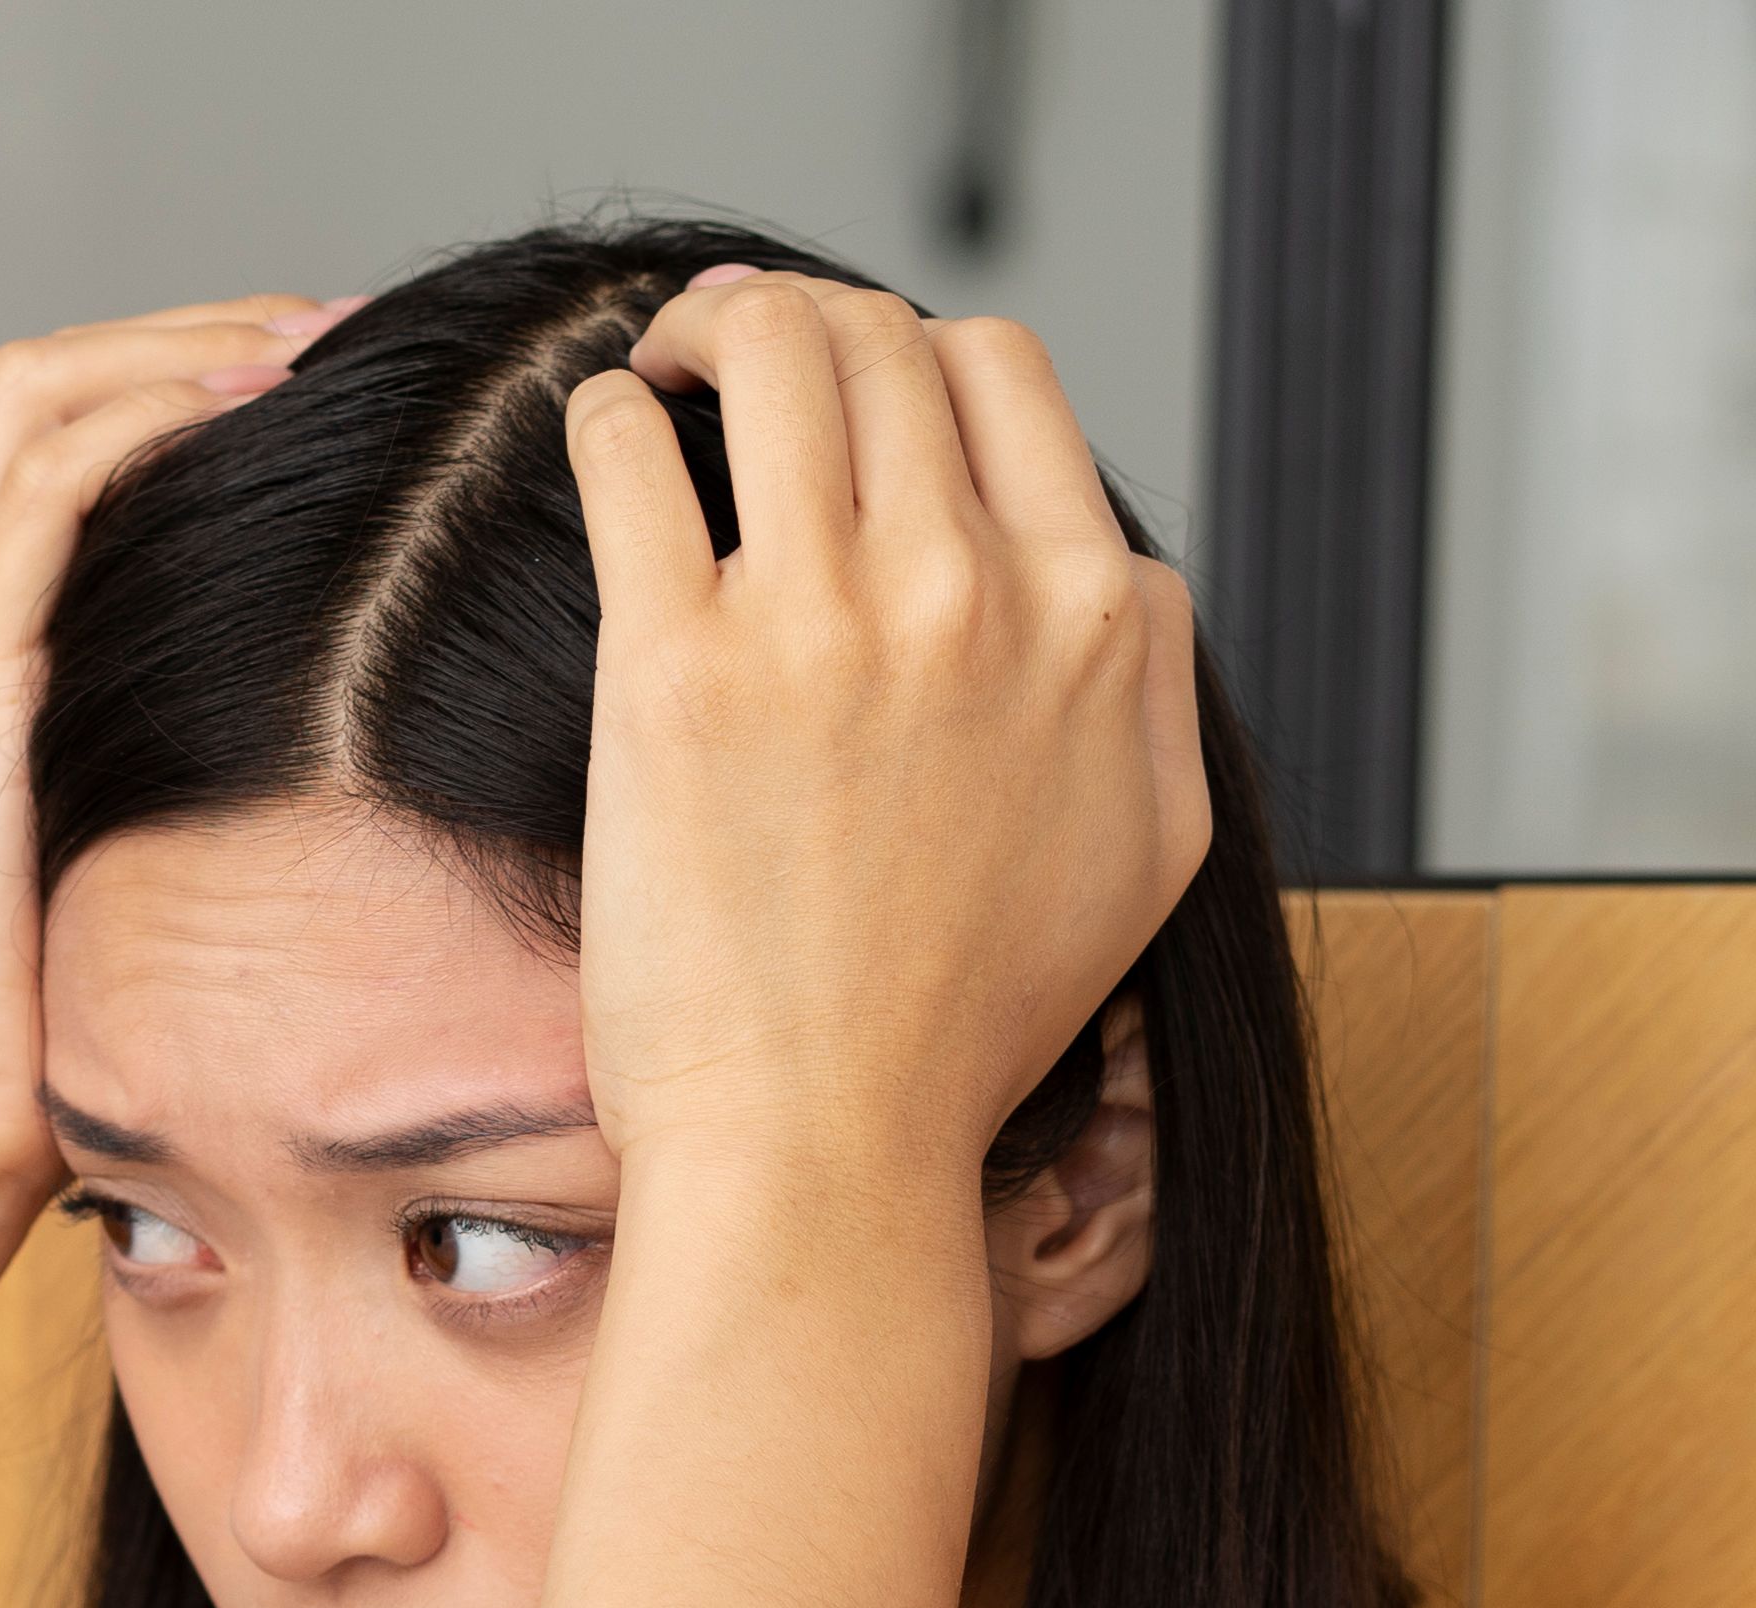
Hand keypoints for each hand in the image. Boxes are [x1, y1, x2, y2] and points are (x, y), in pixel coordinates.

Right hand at [0, 297, 333, 1200]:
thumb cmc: (26, 1041)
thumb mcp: (95, 861)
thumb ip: (139, 767)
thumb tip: (281, 724)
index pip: (38, 440)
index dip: (169, 373)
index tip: (310, 383)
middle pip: (36, 380)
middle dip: (190, 327)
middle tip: (332, 328)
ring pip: (39, 395)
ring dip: (186, 344)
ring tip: (314, 345)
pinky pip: (54, 487)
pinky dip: (154, 419)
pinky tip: (255, 414)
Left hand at [565, 275, 1205, 1201]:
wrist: (827, 1140)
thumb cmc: (971, 1023)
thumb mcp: (1153, 842)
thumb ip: (1151, 673)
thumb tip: (1113, 568)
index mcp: (1090, 613)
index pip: (1002, 371)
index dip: (917, 350)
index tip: (856, 389)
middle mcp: (966, 589)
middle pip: (879, 339)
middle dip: (800, 318)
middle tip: (731, 354)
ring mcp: (819, 619)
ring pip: (766, 350)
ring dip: (705, 329)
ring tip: (663, 372)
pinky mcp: (676, 667)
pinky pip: (627, 455)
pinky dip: (608, 416)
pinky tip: (603, 437)